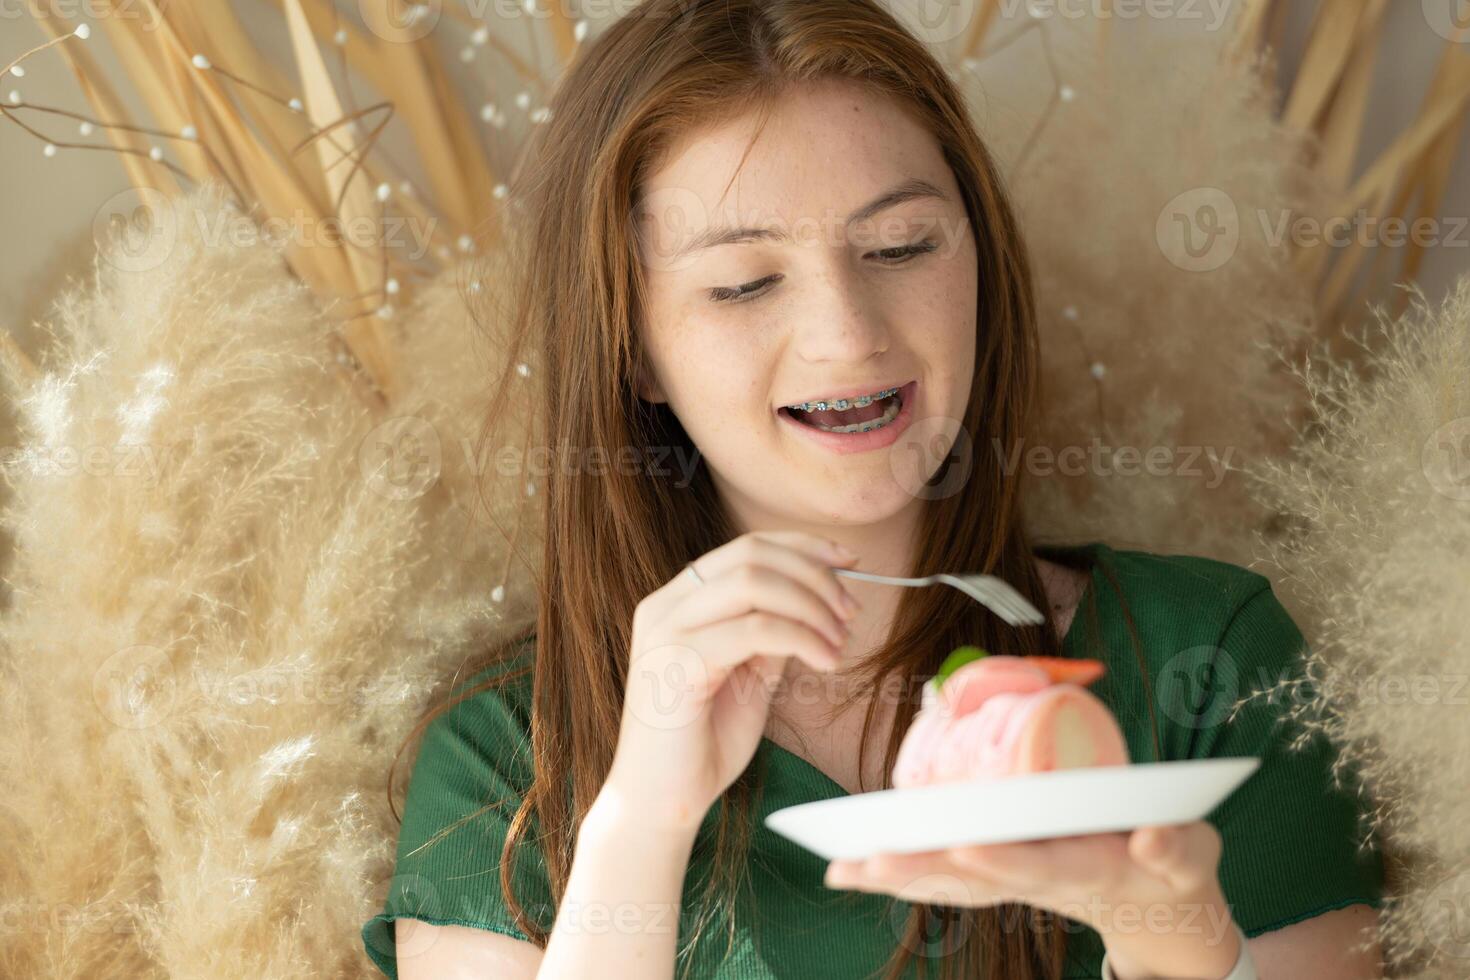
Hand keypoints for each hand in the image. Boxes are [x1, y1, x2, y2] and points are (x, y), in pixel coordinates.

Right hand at [605, 530, 862, 834]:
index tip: (849, 562)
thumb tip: (821, 600)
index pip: (746, 547)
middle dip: (815, 577)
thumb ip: (772, 633)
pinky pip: (754, 630)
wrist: (662, 801)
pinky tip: (826, 662)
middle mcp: (665, 605)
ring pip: (754, 583)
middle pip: (752, 555)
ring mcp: (666, 630)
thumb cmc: (704, 742)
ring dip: (812, 606)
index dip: (804, 547)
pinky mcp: (677, 661)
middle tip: (850, 612)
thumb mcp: (749, 673)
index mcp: (678, 600)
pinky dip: (802, 638)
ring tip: (840, 641)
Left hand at [823, 821, 1243, 979]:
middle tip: (870, 861)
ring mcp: (1019, 882)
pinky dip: (899, 874)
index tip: (966, 848)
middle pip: (977, 881)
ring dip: (897, 876)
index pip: (1042, 867)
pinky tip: (851, 869)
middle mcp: (1042, 881)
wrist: (1160, 908)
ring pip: (951, 883)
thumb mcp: (1191, 858)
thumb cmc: (1174, 869)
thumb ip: (1176, 849)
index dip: (1005, 860)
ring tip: (841, 867)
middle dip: (924, 870)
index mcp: (1089, 871)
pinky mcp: (1002, 877)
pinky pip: (944, 879)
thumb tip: (1153, 837)